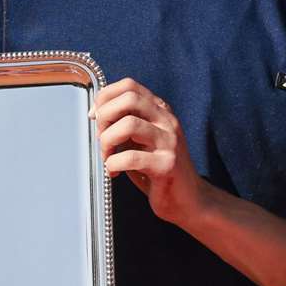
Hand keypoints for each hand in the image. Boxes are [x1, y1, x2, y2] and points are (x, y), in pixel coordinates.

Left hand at [95, 78, 210, 225]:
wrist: (189, 200)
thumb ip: (127, 122)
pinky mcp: (166, 166)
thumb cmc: (159, 169)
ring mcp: (169, 142)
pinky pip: (130, 157)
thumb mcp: (144, 138)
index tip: (96, 117)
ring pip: (128, 124)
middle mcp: (167, 121)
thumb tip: (96, 113)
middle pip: (129, 98)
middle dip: (105, 116)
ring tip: (107, 156)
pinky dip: (112, 164)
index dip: (105, 98)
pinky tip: (114, 172)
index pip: (129, 86)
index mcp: (161, 111)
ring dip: (107, 141)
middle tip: (102, 137)